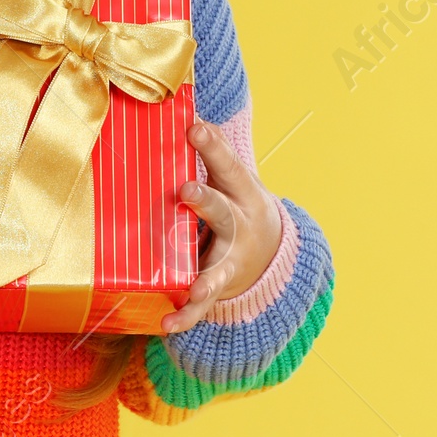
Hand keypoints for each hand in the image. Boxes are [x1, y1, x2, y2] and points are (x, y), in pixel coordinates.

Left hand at [162, 120, 284, 334]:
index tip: (194, 128)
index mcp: (240, 191)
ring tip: (194, 287)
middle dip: (206, 200)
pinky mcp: (218, 285)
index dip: (212, 146)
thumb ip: (211, 151)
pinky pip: (201, 305)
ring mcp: (230, 259)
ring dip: (205, 277)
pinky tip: (166, 325)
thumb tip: (189, 111)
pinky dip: (185, 316)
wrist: (269, 253)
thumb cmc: (235, 202)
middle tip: (186, 190)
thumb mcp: (232, 177)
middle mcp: (238, 224)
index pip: (227, 164)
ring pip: (217, 267)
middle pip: (222, 211)